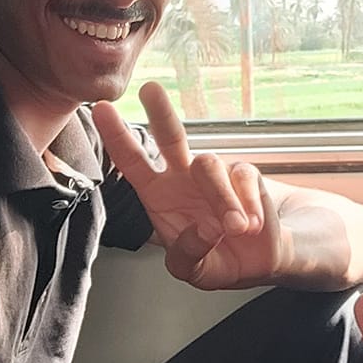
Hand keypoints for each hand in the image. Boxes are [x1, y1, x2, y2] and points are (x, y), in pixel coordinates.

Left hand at [94, 82, 290, 289]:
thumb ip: (189, 255)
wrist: (261, 258)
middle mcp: (183, 177)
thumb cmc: (219, 258)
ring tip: (235, 228)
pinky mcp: (244, 174)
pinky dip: (248, 205)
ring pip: (209, 167)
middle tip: (150, 90)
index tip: (100, 110)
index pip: (133, 163)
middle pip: (170, 137)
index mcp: (159, 196)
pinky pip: (243, 178)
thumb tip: (204, 229)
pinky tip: (252, 224)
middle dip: (160, 112)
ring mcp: (214, 172)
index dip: (116, 137)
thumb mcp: (194, 271)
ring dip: (222, 201)